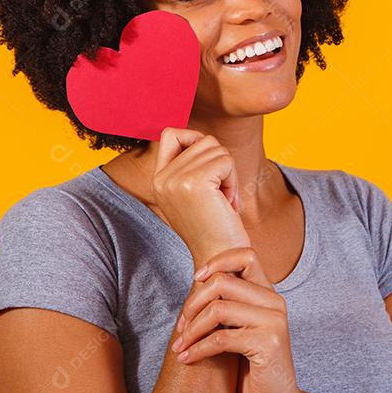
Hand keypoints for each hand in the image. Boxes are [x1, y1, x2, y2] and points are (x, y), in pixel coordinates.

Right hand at [151, 127, 249, 260]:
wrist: (220, 259)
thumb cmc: (213, 227)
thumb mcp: (191, 194)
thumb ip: (189, 166)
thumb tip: (203, 138)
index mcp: (157, 180)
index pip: (171, 133)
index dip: (195, 139)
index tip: (209, 165)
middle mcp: (162, 178)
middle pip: (202, 140)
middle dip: (220, 163)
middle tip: (221, 194)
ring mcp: (176, 179)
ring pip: (216, 148)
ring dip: (229, 173)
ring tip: (224, 200)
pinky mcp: (196, 182)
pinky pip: (226, 160)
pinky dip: (234, 180)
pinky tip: (228, 203)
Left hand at [171, 247, 306, 392]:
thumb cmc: (253, 367)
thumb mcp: (241, 329)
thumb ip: (230, 306)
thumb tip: (197, 284)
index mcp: (269, 294)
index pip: (246, 255)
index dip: (217, 261)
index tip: (195, 280)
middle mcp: (275, 302)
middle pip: (223, 282)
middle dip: (193, 303)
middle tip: (181, 326)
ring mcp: (274, 322)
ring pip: (218, 309)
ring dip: (192, 330)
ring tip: (180, 345)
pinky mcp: (268, 344)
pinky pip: (221, 339)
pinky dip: (197, 349)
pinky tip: (187, 359)